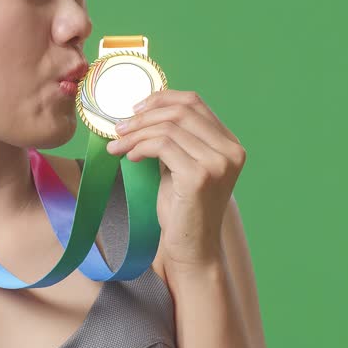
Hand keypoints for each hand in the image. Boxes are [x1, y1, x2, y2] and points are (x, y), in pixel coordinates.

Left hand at [105, 89, 246, 271]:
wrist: (191, 249)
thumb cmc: (183, 209)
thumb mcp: (182, 165)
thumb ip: (176, 139)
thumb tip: (146, 109)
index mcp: (230, 144)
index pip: (195, 102)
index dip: (162, 98)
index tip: (136, 108)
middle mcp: (230, 151)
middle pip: (181, 111)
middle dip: (144, 116)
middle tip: (119, 127)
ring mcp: (217, 163)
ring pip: (168, 128)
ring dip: (136, 133)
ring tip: (118, 144)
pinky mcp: (200, 176)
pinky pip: (162, 146)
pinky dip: (140, 147)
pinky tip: (130, 157)